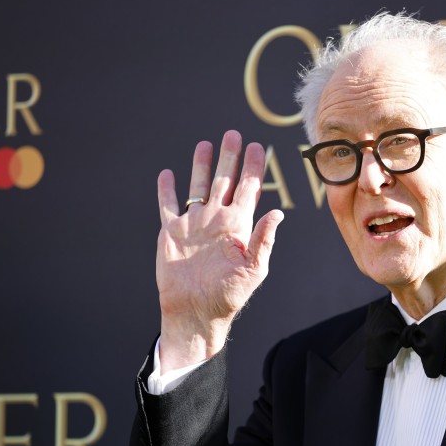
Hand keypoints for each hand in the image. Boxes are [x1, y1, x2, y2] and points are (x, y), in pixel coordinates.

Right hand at [155, 130, 283, 371]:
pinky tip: (168, 174)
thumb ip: (264, 239)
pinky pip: (168, 206)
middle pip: (224, 180)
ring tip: (205, 144)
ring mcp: (194, 224)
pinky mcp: (172, 232)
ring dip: (201, 165)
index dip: (253, 167)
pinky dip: (167, 190)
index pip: (249, 188)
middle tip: (233, 134)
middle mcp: (217, 219)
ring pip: (197, 186)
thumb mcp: (254, 268)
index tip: (257, 146)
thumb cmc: (229, 294)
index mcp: (238, 225)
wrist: (196, 311)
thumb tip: (278, 213)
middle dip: (229, 157)